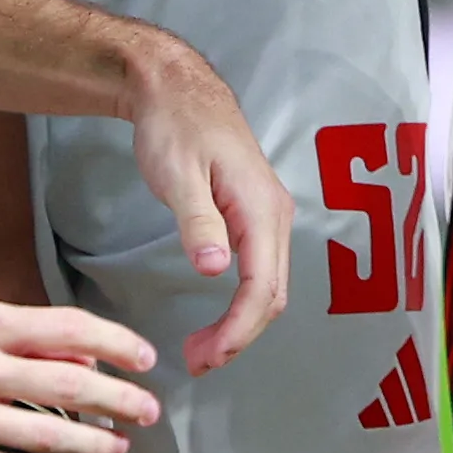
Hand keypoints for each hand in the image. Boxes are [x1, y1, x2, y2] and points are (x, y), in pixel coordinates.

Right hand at [0, 299, 160, 452]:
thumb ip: (8, 337)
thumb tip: (77, 355)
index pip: (65, 327)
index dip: (115, 342)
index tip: (145, 358)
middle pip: (67, 385)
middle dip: (118, 401)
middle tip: (147, 412)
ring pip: (46, 437)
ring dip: (90, 446)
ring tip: (114, 448)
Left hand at [125, 47, 292, 367]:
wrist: (178, 90)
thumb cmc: (175, 127)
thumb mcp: (177, 174)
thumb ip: (197, 222)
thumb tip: (216, 270)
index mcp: (262, 209)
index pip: (261, 286)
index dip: (237, 329)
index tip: (204, 356)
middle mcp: (277, 216)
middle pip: (273, 294)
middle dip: (239, 336)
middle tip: (195, 362)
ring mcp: (270, 216)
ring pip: (270, 286)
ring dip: (242, 324)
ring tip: (203, 348)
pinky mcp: (257, 217)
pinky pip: (261, 271)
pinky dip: (242, 303)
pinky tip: (218, 316)